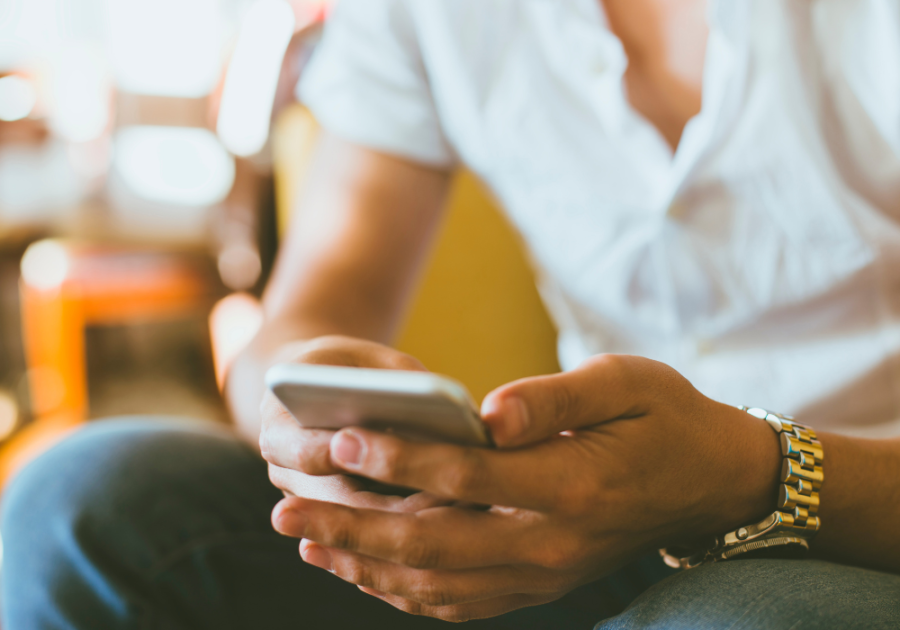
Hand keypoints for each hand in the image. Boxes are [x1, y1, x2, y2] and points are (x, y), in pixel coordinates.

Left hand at [271, 354, 781, 621]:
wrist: (709, 482)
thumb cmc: (665, 417)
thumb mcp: (625, 382)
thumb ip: (555, 397)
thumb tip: (489, 413)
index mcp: (574, 483)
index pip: (468, 475)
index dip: (399, 458)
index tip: (341, 438)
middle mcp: (553, 543)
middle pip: (434, 542)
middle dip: (352, 526)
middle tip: (284, 506)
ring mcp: (545, 574)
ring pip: (437, 583)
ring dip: (364, 565)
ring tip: (304, 539)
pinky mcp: (539, 583)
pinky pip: (460, 601)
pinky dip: (403, 591)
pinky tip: (360, 570)